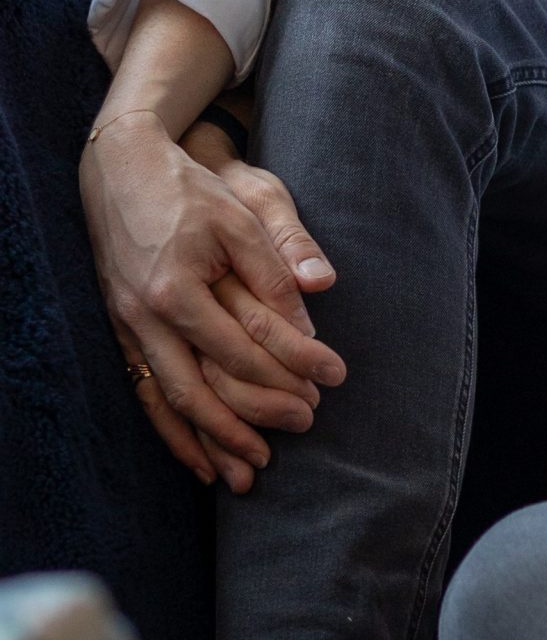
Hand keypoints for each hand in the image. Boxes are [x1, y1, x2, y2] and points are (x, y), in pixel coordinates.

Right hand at [81, 112, 345, 492]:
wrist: (122, 169)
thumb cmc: (190, 189)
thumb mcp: (241, 216)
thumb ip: (276, 266)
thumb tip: (316, 309)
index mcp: (180, 290)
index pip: (247, 346)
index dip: (294, 367)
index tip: (333, 380)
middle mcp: (148, 318)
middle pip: (208, 387)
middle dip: (258, 414)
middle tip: (305, 425)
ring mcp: (128, 329)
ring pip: (173, 402)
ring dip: (214, 439)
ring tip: (252, 470)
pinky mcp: (121, 331)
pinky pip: (146, 394)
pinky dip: (172, 430)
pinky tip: (198, 459)